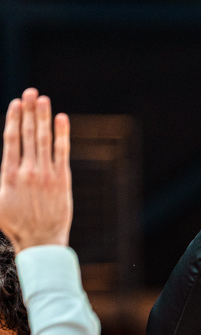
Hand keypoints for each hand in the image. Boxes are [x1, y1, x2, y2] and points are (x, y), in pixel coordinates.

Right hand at [0, 88, 71, 251]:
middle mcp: (27, 171)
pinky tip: (61, 119)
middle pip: (27, 134)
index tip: (16, 102)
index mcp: (8, 174)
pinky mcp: (62, 181)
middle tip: (31, 92)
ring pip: (44, 139)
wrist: (40, 243)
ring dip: (43, 117)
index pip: (11, 139)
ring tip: (43, 99)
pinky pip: (62, 152)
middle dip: (29, 111)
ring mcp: (46, 175)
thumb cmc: (16, 226)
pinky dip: (62, 135)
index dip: (14, 118)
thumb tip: (2, 163)